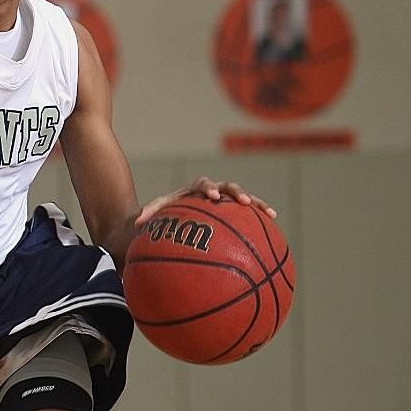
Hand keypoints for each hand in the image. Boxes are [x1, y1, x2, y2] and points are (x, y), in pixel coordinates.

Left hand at [135, 175, 276, 225]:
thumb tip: (136, 223)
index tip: (210, 196)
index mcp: (194, 190)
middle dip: (236, 193)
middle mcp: (212, 192)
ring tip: (270, 213)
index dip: (208, 188)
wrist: (172, 217)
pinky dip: (260, 218)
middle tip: (244, 202)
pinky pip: (248, 215)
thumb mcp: (155, 214)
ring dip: (256, 204)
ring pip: (243, 199)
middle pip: (227, 187)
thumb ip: (148, 214)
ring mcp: (224, 202)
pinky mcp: (233, 212)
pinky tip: (274, 226)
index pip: (202, 184)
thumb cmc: (163, 216)